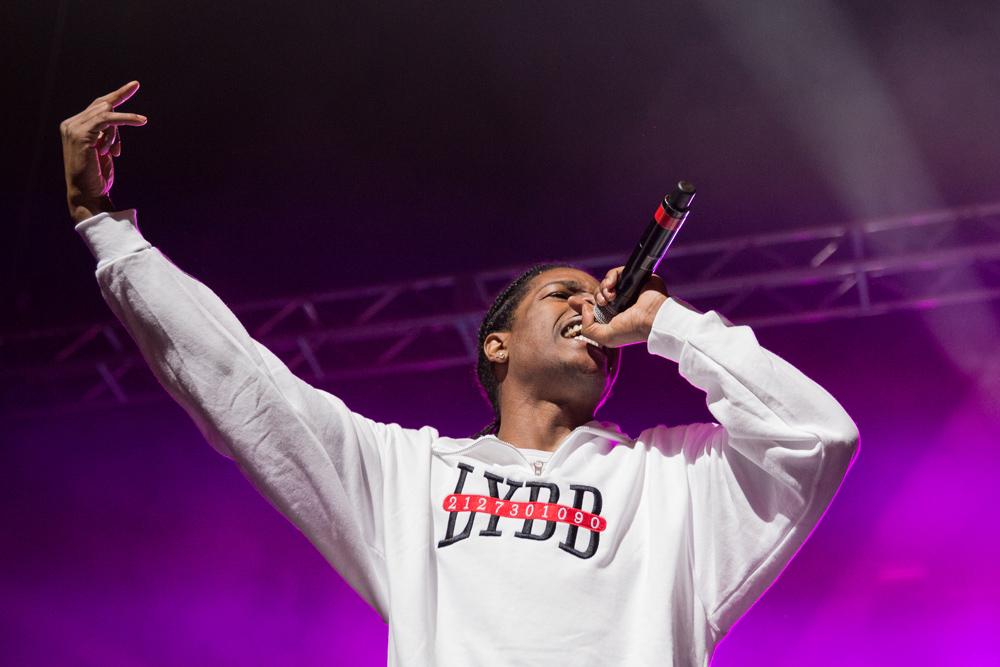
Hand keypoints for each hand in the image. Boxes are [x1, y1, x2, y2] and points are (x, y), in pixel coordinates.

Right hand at [60, 81, 146, 222]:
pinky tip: (140, 121)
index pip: (98, 106)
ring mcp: (73, 128)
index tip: (134, 85)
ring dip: (123, 123)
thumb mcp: (104, 151)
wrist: (89, 195)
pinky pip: (106, 118)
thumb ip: (107, 134)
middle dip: (123, 117)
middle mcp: (71, 124)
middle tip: (140, 109)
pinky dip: (125, 118)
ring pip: (106, 112)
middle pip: (103, 107)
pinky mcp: (81, 134)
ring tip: (141, 124)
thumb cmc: (98, 177)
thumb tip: (116, 124)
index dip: (116, 95)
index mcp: (75, 127)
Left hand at [569, 267, 669, 347]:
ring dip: (602, 288)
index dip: (581, 304)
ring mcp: (627, 291)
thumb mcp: (605, 337)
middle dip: (595, 297)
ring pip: (605, 283)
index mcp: (613, 317)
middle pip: (598, 293)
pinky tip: (613, 285)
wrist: (652, 317)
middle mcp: (620, 304)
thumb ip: (588, 328)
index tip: (571, 300)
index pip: (593, 308)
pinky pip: (616, 272)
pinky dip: (610, 276)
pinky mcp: (633, 278)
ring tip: (609, 296)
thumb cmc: (632, 330)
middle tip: (603, 302)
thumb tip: (585, 309)